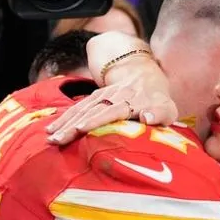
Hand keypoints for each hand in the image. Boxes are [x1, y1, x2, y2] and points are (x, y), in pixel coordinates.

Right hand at [46, 64, 177, 145]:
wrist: (149, 79)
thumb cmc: (160, 105)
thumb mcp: (169, 110)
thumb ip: (160, 115)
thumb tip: (146, 117)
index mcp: (133, 101)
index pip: (112, 111)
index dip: (97, 119)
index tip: (81, 129)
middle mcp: (116, 96)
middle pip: (92, 110)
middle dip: (73, 125)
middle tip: (58, 140)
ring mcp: (104, 94)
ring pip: (82, 107)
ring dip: (65, 122)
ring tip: (50, 137)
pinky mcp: (96, 95)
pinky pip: (79, 105)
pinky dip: (65, 116)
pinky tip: (53, 128)